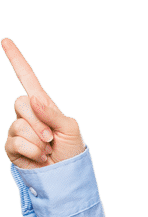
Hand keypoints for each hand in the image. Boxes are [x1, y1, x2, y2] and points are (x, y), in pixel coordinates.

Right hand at [2, 38, 85, 168]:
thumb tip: (32, 98)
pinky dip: (33, 151)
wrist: (66, 175)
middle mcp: (28, 114)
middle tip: (51, 138)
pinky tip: (40, 158)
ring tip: (48, 149)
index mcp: (44, 105)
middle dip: (39, 122)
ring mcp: (18, 130)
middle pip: (21, 102)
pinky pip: (16, 142)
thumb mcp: (69, 128)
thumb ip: (51, 112)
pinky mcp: (11, 147)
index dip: (17, 60)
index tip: (5, 41)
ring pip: (19, 124)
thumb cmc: (72, 150)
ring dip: (38, 140)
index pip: (28, 79)